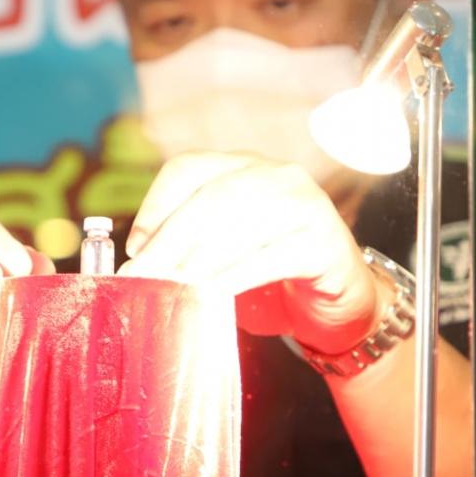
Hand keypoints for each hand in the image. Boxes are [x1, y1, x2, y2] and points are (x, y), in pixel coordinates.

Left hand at [119, 152, 382, 355]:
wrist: (340, 308)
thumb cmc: (272, 282)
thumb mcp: (222, 256)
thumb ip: (187, 248)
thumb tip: (137, 263)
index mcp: (243, 168)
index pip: (188, 168)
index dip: (155, 204)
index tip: (135, 248)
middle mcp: (277, 175)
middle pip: (211, 195)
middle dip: (170, 238)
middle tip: (143, 275)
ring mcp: (306, 204)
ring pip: (240, 220)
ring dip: (198, 258)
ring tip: (171, 286)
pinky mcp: (327, 241)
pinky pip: (272, 256)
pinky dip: (236, 276)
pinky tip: (212, 295)